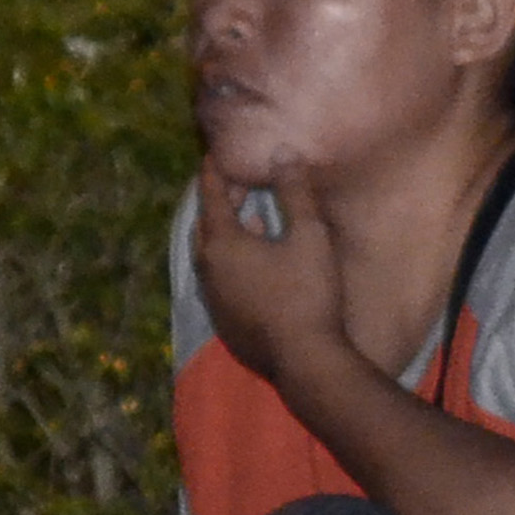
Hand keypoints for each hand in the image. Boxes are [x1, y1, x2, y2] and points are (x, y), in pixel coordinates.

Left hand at [192, 157, 352, 392]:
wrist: (305, 361)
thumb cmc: (308, 294)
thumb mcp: (310, 237)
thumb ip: (296, 193)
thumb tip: (283, 153)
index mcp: (222, 243)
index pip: (211, 196)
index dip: (214, 172)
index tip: (215, 153)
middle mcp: (207, 268)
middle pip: (204, 226)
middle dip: (218, 203)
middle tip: (237, 187)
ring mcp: (213, 299)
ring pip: (210, 257)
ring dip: (225, 236)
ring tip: (248, 223)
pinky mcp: (225, 323)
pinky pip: (220, 282)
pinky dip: (231, 265)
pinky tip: (254, 270)